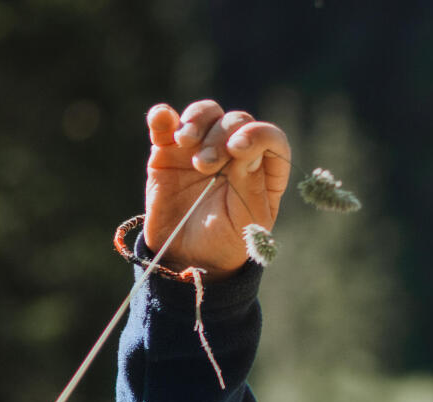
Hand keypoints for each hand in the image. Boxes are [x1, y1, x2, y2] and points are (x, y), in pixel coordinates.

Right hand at [144, 99, 291, 274]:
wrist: (186, 257)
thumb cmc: (225, 242)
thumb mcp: (245, 223)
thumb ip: (249, 185)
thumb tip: (246, 147)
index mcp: (263, 170)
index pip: (271, 138)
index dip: (257, 135)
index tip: (238, 148)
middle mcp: (235, 153)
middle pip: (237, 121)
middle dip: (221, 136)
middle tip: (205, 165)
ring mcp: (202, 147)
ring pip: (206, 113)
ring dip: (197, 121)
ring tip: (185, 144)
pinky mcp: (169, 150)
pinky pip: (166, 122)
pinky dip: (162, 116)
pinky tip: (160, 120)